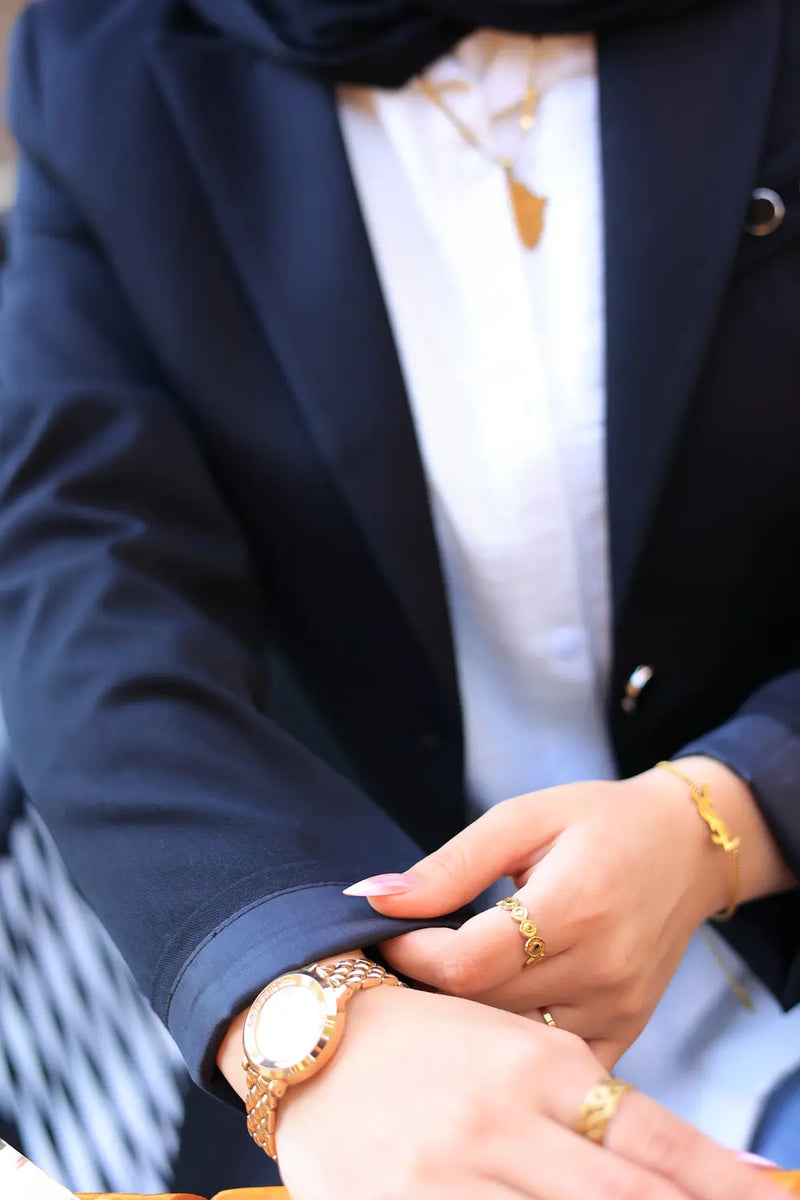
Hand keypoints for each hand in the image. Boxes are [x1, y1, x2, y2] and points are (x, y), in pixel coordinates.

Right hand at [219, 982, 783, 1199]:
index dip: (715, 1182)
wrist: (308, 1035)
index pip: (651, 1140)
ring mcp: (458, 1170)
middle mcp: (508, 1121)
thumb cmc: (420, 1036)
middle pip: (622, 1195)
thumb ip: (576, 1094)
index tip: (765, 1197)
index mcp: (540, 1066)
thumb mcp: (509, 1043)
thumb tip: (652, 1153)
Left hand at [353, 758, 792, 1065]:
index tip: (385, 931)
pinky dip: (510, 1040)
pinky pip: (550, 1062)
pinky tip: (491, 1003)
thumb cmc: (599, 821)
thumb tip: (373, 897)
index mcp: (576, 905)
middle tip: (405, 950)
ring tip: (444, 973)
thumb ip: (451, 865)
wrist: (688, 848)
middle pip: (483, 1005)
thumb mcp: (523, 818)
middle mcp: (602, 968)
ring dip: (464, 1014)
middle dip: (428, 981)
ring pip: (510, 1041)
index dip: (412, 952)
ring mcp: (617, 1009)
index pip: (469, 962)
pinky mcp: (626, 1032)